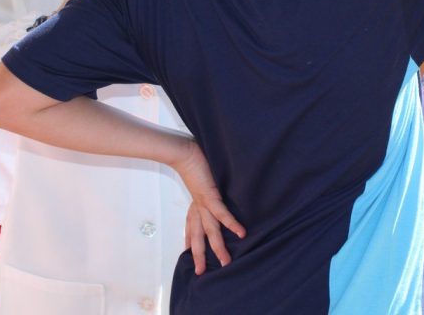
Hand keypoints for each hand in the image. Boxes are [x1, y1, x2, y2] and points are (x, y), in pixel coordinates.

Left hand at [175, 140, 245, 273]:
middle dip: (200, 254)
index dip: (190, 238)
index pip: (191, 224)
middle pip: (198, 235)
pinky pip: (222, 213)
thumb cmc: (192, 159)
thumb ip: (207, 184)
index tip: (188, 251)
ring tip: (227, 262)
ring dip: (218, 248)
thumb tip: (212, 183)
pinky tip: (241, 233)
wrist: (182, 150)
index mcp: (195, 202)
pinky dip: (231, 223)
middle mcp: (198, 206)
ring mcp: (203, 203)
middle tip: (201, 273)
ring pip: (210, 230)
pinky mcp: (210, 195)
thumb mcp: (200, 176)